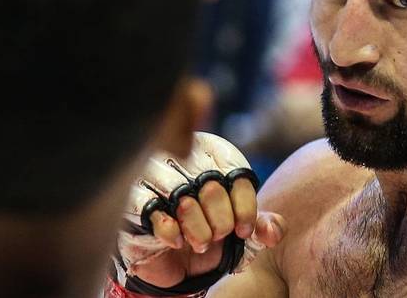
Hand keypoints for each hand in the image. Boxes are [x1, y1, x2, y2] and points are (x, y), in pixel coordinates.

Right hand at [117, 132, 285, 289]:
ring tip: (201, 242)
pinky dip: (172, 232)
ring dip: (198, 229)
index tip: (244, 230)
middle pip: (212, 186)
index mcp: (214, 153)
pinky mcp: (134, 198)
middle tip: (220, 236)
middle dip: (222, 220)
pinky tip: (178, 241)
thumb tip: (272, 231)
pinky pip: (155, 213)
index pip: (237, 174)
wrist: (171, 252)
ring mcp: (156, 174)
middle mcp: (185, 156)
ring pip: (184, 199)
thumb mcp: (240, 226)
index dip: (245, 207)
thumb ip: (261, 224)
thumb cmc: (210, 227)